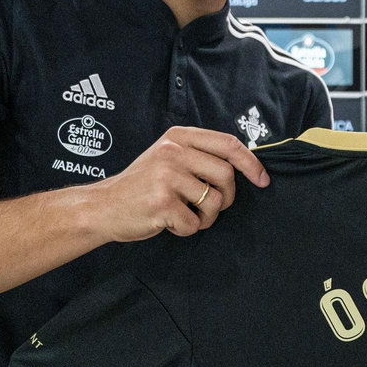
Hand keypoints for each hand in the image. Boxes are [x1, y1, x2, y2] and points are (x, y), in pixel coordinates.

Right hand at [91, 127, 268, 240]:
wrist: (103, 207)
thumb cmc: (142, 186)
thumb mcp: (167, 157)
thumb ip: (199, 156)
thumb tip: (245, 166)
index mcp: (178, 137)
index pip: (228, 144)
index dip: (251, 163)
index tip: (262, 180)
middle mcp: (172, 152)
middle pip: (226, 176)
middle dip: (226, 198)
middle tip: (209, 207)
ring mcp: (167, 176)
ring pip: (214, 202)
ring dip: (205, 217)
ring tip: (184, 214)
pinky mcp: (162, 202)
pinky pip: (195, 223)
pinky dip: (186, 229)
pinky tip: (168, 222)